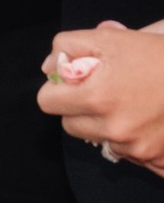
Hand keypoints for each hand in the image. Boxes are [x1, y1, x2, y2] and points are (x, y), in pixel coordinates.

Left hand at [40, 22, 163, 171]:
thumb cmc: (159, 56)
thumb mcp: (111, 39)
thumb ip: (70, 47)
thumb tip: (49, 67)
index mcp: (99, 97)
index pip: (48, 103)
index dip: (57, 89)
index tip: (72, 83)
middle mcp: (116, 129)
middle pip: (71, 126)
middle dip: (80, 109)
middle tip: (103, 92)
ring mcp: (137, 150)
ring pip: (101, 140)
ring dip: (108, 126)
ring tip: (132, 103)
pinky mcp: (157, 163)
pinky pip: (129, 155)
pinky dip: (134, 140)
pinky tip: (149, 120)